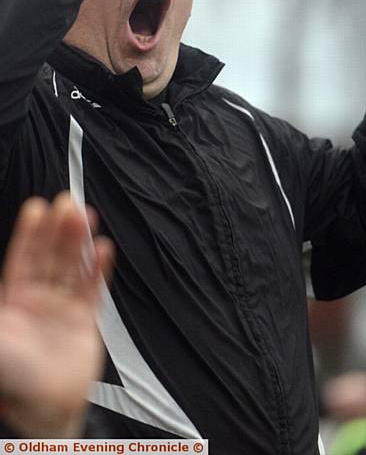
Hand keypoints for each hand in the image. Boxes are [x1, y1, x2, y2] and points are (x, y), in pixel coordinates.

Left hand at [0, 193, 112, 437]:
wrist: (45, 410)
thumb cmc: (13, 379)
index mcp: (13, 300)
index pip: (23, 257)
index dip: (30, 233)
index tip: (38, 208)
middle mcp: (37, 299)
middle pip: (50, 255)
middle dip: (58, 229)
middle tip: (67, 204)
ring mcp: (62, 306)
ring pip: (72, 265)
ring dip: (79, 241)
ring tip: (86, 217)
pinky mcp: (85, 318)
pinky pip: (93, 286)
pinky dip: (99, 268)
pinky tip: (103, 249)